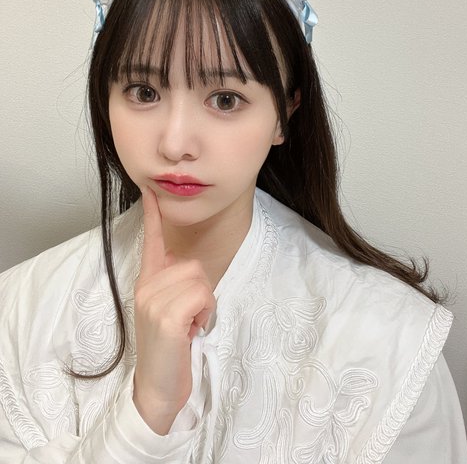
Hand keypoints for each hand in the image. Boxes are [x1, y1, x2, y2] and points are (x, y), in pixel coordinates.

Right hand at [132, 186, 215, 433]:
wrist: (157, 389)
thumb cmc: (170, 349)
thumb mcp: (169, 311)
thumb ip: (175, 286)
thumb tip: (193, 270)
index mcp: (147, 282)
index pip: (150, 241)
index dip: (152, 215)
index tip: (151, 191)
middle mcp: (146, 286)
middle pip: (194, 265)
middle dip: (202, 292)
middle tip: (189, 318)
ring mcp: (153, 300)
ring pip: (201, 279)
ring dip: (205, 305)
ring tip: (189, 326)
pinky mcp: (166, 316)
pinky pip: (202, 295)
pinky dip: (205, 314)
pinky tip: (191, 332)